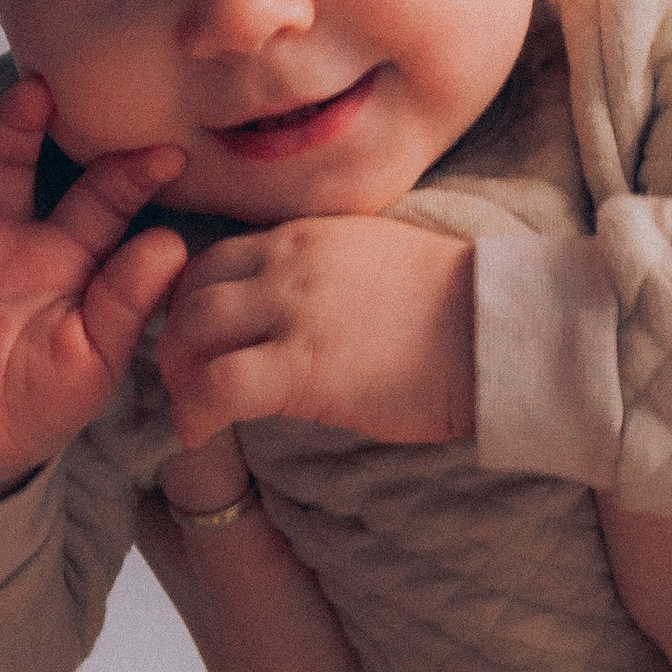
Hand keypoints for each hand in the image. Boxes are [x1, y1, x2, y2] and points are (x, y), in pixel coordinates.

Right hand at [0, 43, 190, 509]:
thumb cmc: (36, 408)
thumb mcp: (94, 359)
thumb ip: (128, 302)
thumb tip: (174, 245)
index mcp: (60, 254)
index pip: (99, 199)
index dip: (130, 175)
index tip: (169, 153)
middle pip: (10, 157)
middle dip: (23, 118)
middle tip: (41, 82)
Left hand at [155, 219, 474, 447]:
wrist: (496, 329)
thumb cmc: (456, 305)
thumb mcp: (375, 256)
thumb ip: (325, 267)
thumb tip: (302, 303)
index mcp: (305, 237)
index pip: (214, 259)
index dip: (193, 304)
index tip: (201, 344)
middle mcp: (286, 265)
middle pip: (189, 293)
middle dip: (175, 341)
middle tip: (187, 383)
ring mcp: (291, 312)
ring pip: (189, 332)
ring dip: (177, 377)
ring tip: (192, 412)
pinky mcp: (303, 366)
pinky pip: (217, 387)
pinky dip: (195, 412)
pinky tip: (200, 434)